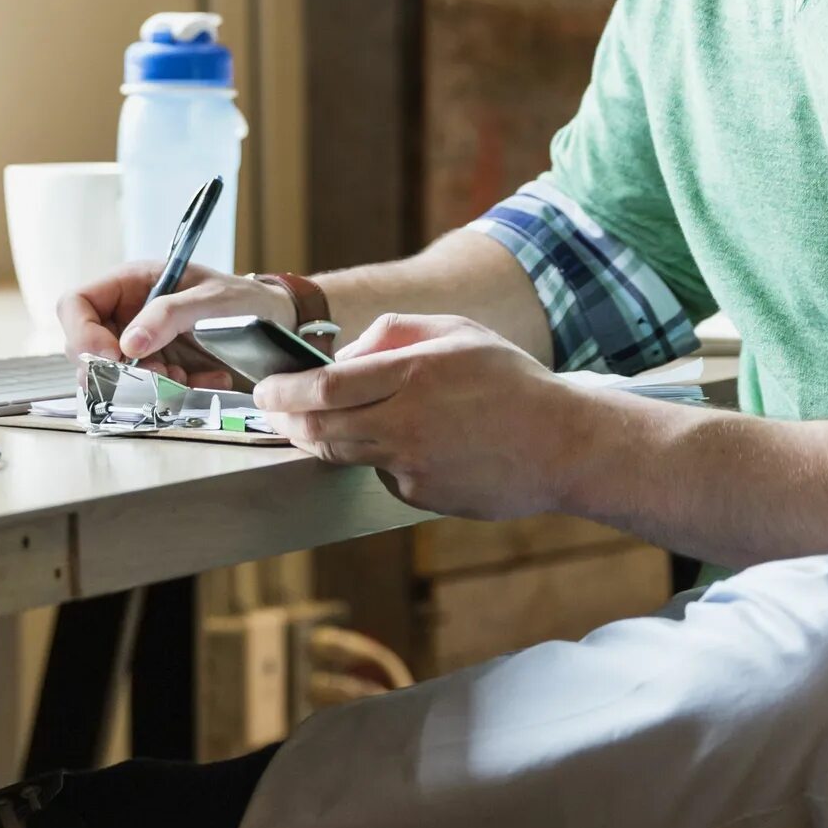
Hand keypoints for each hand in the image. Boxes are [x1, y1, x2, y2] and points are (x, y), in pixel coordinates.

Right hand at [56, 262, 292, 391]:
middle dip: (116, 369)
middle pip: (84, 348)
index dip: (82, 334)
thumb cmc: (245, 299)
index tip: (114, 357)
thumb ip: (168, 315)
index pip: (75, 305)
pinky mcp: (157, 368)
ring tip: (185, 376)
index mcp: (130, 283)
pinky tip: (202, 379)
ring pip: (112, 376)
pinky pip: (144, 391)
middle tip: (156, 374)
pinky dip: (169, 393)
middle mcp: (126, 313)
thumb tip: (128, 345)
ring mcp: (139, 343)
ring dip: (145, 384)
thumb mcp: (211, 300)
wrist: (276, 322)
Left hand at [249, 314, 581, 517]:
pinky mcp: (420, 495)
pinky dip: (377, 457)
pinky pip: (380, 473)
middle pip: (318, 430)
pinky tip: (408, 444)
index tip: (264, 388)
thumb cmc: (511, 381)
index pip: (323, 388)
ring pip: (341, 454)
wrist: (562, 445)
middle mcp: (406, 423)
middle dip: (285, 421)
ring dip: (320, 439)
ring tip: (318, 422)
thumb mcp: (456, 332)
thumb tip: (345, 354)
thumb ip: (393, 333)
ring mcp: (411, 465)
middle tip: (273, 411)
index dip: (282, 392)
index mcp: (413, 374)